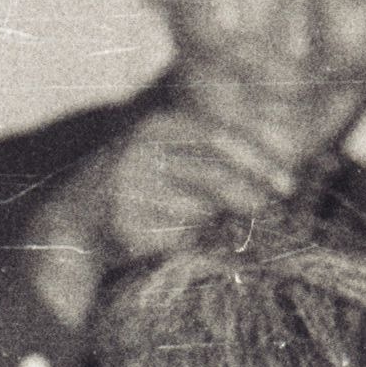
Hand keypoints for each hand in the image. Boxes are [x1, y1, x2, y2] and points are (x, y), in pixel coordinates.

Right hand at [70, 107, 308, 268]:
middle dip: (251, 192)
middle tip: (273, 207)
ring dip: (220, 219)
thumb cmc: (141, 185)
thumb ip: (216, 155)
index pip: (219, 135)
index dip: (259, 157)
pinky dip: (192, 240)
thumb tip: (281, 168)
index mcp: (158, 126)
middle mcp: (142, 152)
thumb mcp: (172, 154)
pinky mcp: (126, 224)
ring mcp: (131, 189)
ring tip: (226, 222)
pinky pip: (177, 236)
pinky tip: (182, 237)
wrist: (76, 219)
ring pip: (198, 208)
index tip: (289, 180)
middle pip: (213, 172)